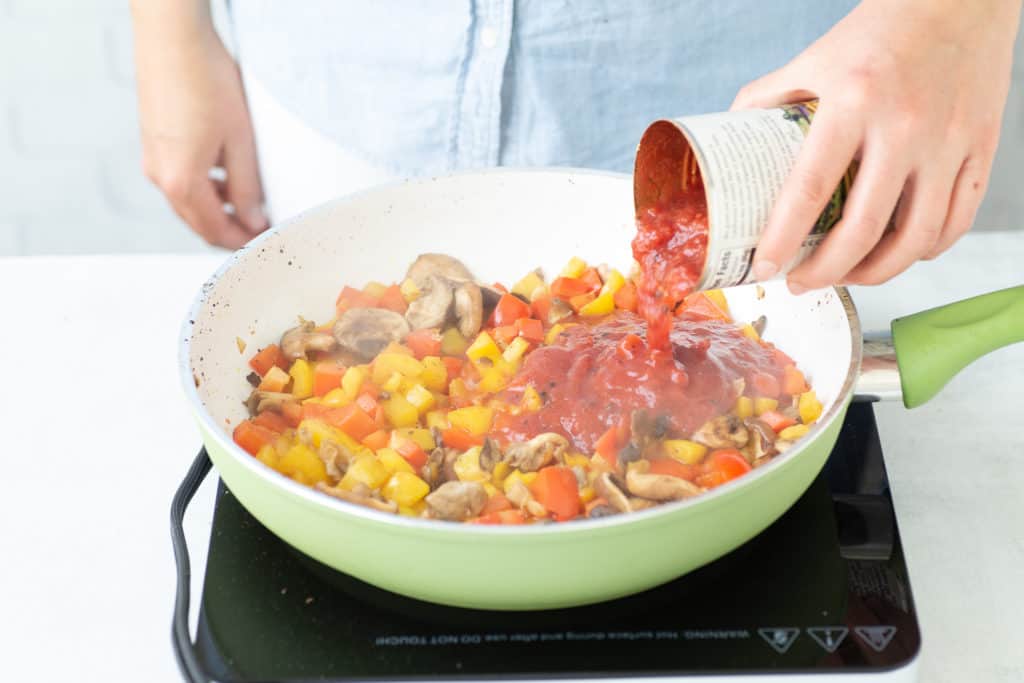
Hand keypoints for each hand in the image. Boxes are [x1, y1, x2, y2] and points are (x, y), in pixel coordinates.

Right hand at [132, 9, 265, 247]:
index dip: (241, 240)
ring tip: (250, 205)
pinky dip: (205, 189)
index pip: (213, 230)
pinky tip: (228, 179)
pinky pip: (180, 180)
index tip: (264, 240)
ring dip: (217, 210)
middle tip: (259, 229)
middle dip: (229, 230)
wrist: (173, 38)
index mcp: (181, 180)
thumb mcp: (240, 140)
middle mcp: (160, 174)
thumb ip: (246, 187)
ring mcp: (153, 159)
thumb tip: (252, 219)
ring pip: (188, 202)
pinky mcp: (154, 144)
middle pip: (197, 222)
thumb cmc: (203, 79)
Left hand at [733, 0, 1020, 291]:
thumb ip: (768, 98)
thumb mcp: (814, 59)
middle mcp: (905, 126)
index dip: (783, 237)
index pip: (810, 188)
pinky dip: (925, 251)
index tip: (764, 266)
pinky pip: (955, 222)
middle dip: (825, 271)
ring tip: (845, 275)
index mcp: (854, 101)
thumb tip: (731, 141)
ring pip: (915, 238)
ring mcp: (949, 142)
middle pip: (863, 229)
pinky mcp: (982, 149)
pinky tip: (897, 254)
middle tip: (800, 282)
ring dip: (875, 272)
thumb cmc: (881, 30)